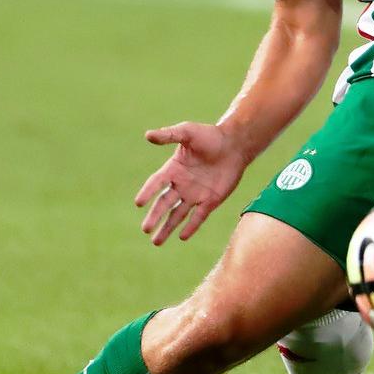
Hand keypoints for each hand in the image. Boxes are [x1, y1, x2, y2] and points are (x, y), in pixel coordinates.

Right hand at [133, 122, 250, 244]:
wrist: (235, 144)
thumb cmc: (210, 135)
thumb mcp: (187, 132)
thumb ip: (169, 135)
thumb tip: (147, 135)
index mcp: (173, 169)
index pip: (156, 183)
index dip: (147, 192)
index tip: (139, 203)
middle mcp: (181, 184)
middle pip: (164, 204)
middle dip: (155, 217)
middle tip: (145, 229)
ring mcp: (195, 194)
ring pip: (177, 215)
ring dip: (167, 228)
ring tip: (156, 242)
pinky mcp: (210, 201)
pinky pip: (198, 217)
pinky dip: (191, 227)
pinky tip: (182, 237)